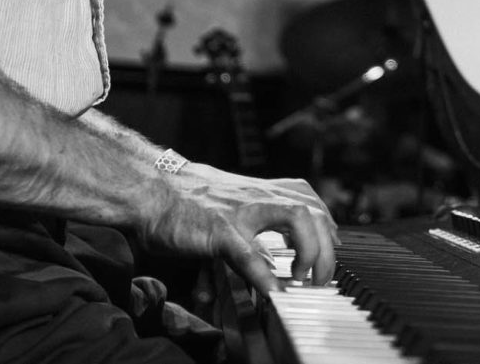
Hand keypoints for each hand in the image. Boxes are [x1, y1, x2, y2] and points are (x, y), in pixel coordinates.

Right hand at [137, 164, 337, 294]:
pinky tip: (273, 293)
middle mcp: (258, 196)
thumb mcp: (225, 201)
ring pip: (297, 218)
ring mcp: (242, 212)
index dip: (326, 222)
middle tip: (321, 276)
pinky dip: (266, 275)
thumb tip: (261, 258)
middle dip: (326, 245)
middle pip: (313, 209)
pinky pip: (250, 254)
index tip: (331, 245)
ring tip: (304, 279)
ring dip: (311, 251)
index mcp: (259, 190)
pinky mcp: (220, 231)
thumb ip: (248, 221)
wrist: (148, 186)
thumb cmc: (183, 197)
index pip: (308, 197)